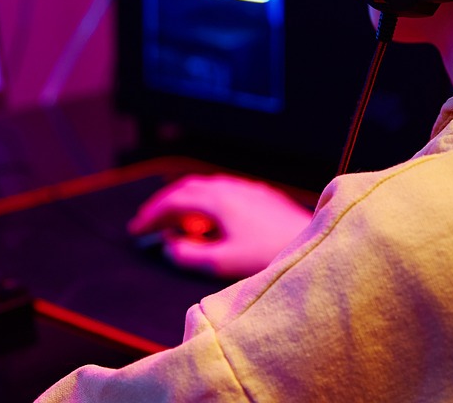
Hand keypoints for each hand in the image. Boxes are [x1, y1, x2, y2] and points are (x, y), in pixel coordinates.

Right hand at [128, 174, 311, 278]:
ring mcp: (248, 190)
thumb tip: (169, 244)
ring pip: (206, 189)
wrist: (315, 244)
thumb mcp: (221, 263)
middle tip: (148, 223)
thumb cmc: (271, 256)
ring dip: (185, 203)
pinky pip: (224, 193)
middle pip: (186, 189)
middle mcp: (230, 188)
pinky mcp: (262, 197)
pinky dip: (205, 204)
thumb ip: (188, 254)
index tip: (137, 230)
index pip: (173, 201)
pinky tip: (210, 222)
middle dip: (164, 205)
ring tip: (175, 223)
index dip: (151, 215)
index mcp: (217, 200)